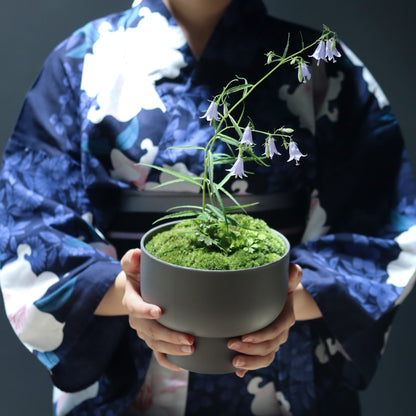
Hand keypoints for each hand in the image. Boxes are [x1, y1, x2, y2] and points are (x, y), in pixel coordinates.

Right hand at [121, 249, 193, 370]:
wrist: (136, 289)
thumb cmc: (138, 274)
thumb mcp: (133, 264)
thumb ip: (132, 259)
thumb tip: (136, 254)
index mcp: (131, 300)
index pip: (134, 307)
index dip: (145, 310)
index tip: (158, 311)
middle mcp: (137, 319)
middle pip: (149, 331)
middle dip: (168, 336)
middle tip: (188, 339)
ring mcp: (144, 332)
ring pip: (155, 345)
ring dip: (172, 349)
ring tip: (191, 349)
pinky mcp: (152, 339)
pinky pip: (158, 355)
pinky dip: (168, 361)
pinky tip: (182, 365)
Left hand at [227, 263, 302, 377]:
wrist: (282, 297)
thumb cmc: (280, 287)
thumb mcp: (286, 279)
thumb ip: (291, 275)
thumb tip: (295, 270)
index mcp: (285, 316)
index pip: (277, 329)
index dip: (262, 335)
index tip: (245, 336)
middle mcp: (281, 332)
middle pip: (270, 346)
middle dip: (251, 349)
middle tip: (230, 344)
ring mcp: (274, 342)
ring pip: (266, 357)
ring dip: (251, 362)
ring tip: (234, 362)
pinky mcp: (264, 347)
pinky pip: (260, 361)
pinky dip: (250, 369)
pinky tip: (238, 373)